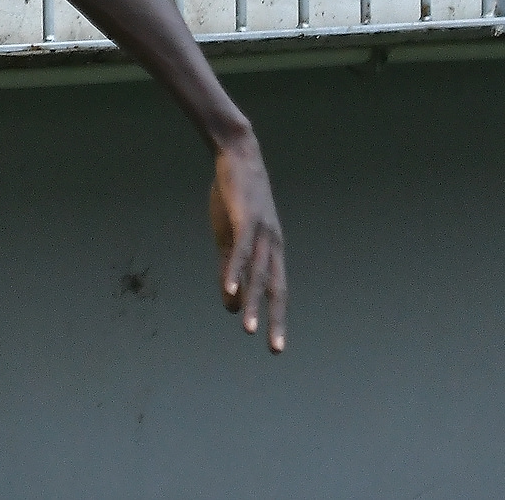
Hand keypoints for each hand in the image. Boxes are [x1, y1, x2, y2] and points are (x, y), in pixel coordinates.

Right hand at [210, 129, 287, 352]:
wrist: (236, 155)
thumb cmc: (234, 197)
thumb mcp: (229, 235)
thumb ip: (230, 269)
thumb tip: (231, 304)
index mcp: (270, 250)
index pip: (276, 290)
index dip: (276, 317)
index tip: (275, 345)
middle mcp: (272, 245)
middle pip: (275, 288)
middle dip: (275, 319)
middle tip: (274, 349)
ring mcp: (261, 233)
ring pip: (257, 274)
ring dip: (252, 302)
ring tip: (247, 328)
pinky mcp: (246, 220)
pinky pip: (240, 251)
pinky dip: (234, 272)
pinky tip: (228, 289)